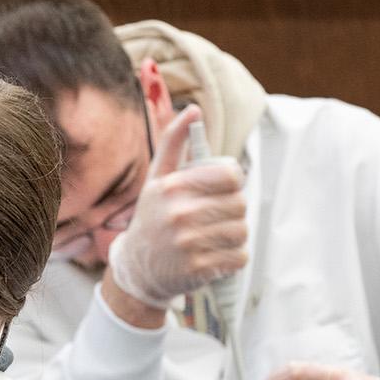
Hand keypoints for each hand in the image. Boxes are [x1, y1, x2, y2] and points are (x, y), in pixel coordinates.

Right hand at [105, 106, 247, 309]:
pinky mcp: (198, 269)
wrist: (138, 269)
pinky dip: (232, 257)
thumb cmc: (153, 219)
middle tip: (214, 217)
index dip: (232, 182)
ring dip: (234, 235)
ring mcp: (188, 243)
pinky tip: (213, 255)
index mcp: (172, 187)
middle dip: (232, 210)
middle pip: (239, 204)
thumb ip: (174, 142)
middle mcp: (178, 214)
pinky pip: (238, 257)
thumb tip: (192, 110)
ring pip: (241, 231)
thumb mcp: (157, 179)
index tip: (222, 189)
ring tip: (213, 236)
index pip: (229, 176)